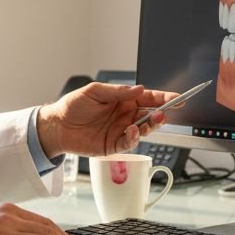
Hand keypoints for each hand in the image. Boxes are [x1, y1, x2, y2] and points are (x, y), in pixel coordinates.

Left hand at [35, 83, 177, 158]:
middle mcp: (125, 116)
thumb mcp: (94, 91)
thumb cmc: (73, 105)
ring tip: (156, 119)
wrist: (57, 125)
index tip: (178, 98)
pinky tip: (132, 131)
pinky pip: (129, 143)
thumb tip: (140, 89)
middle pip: (150, 115)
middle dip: (161, 113)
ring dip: (152, 126)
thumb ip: (117, 91)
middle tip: (166, 111)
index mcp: (123, 100)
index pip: (148, 98)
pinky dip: (133, 138)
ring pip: (143, 130)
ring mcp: (121, 131)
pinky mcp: (114, 145)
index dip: (164, 98)